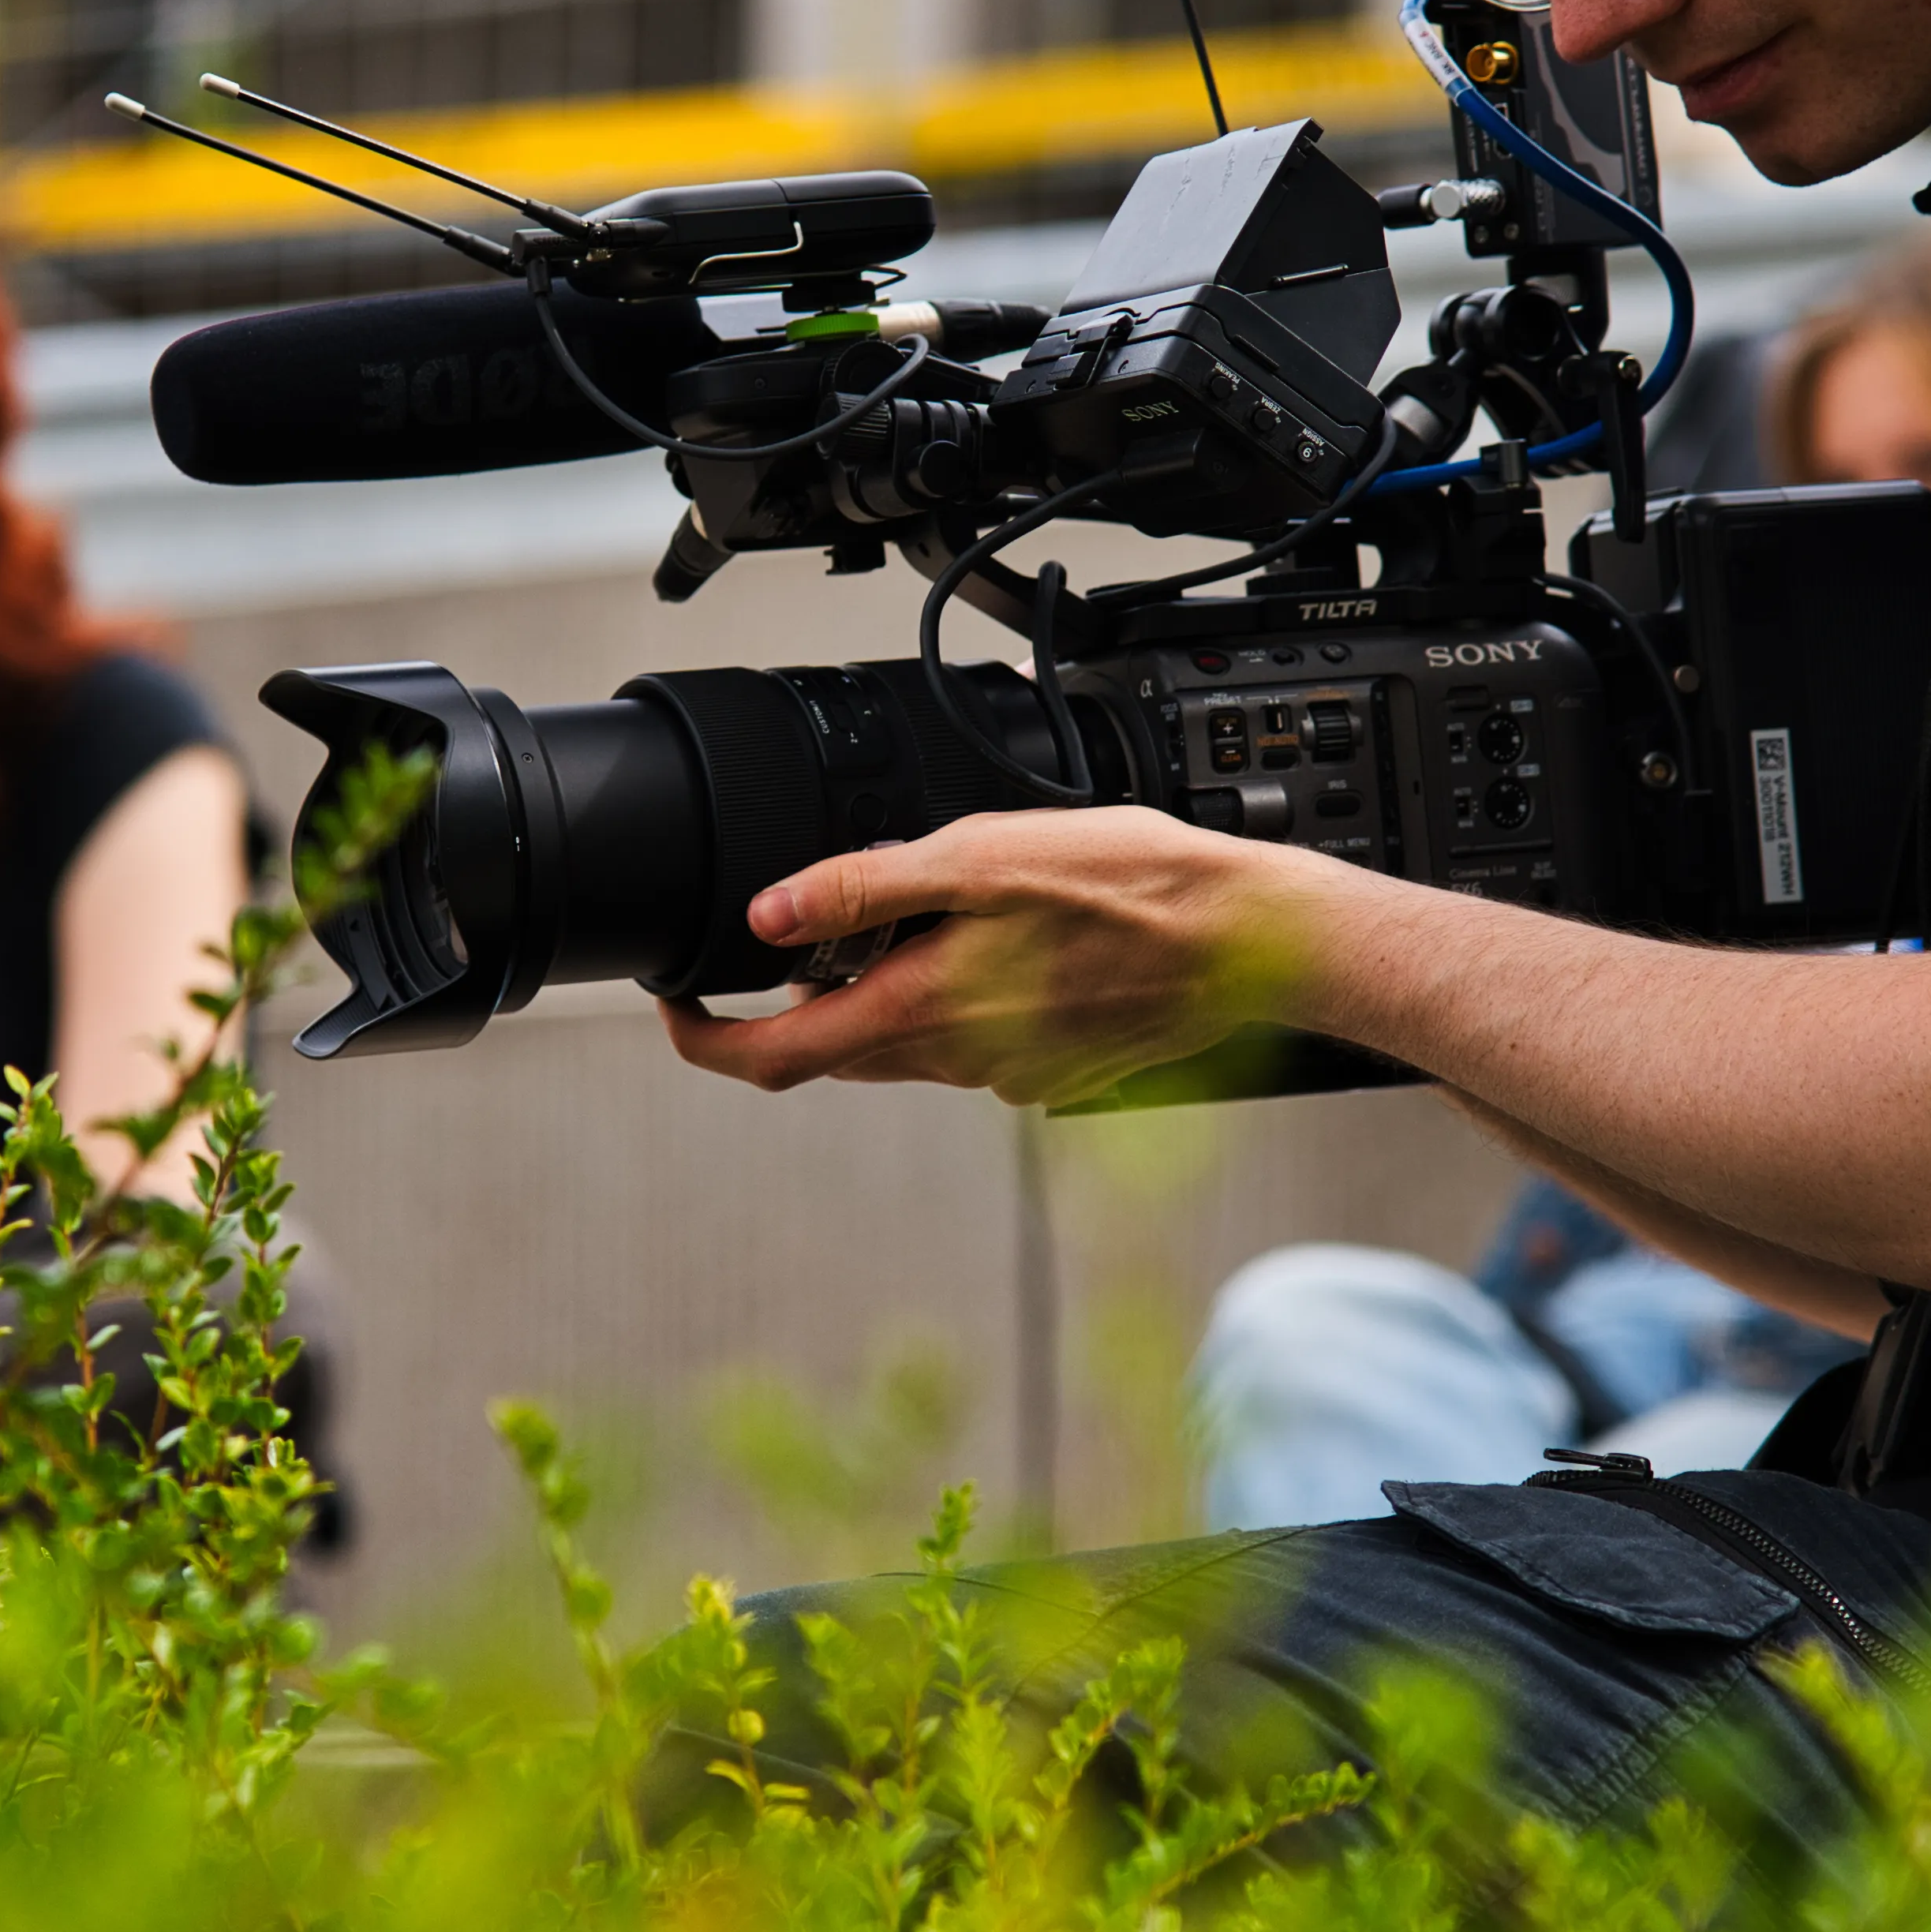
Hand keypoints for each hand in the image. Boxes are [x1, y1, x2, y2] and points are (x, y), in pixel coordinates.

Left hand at [653, 809, 1346, 1108]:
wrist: (1252, 939)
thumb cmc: (1131, 886)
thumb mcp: (979, 857)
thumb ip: (864, 886)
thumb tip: (767, 916)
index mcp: (923, 1013)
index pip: (773, 1060)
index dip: (705, 1041)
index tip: (678, 1007)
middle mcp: (957, 1062)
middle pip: (836, 1052)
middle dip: (801, 1000)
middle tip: (805, 930)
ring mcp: (1007, 1074)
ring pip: (903, 1045)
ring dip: (885, 993)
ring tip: (923, 913)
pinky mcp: (1050, 1070)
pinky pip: (971, 1043)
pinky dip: (956, 1000)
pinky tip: (1004, 940)